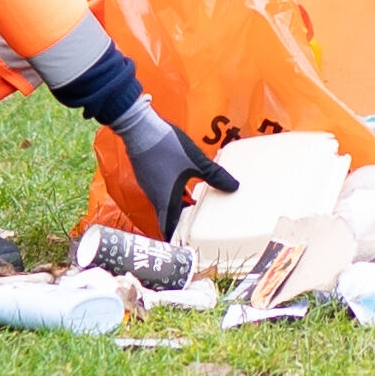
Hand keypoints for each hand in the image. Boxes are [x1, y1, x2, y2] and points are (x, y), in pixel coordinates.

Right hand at [120, 108, 241, 237]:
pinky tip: (182, 184)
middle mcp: (154, 196)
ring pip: (164, 202)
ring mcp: (148, 185)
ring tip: (194, 207)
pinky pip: (160, 190)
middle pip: (167, 216)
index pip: (169, 228)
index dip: (178, 239)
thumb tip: (234, 187)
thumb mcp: (196, 161)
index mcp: (165, 200)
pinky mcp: (146, 173)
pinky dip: (172, 193)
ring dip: (177, 206)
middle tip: (196, 227)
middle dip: (181, 222)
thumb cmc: (167, 148)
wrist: (139, 128)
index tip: (188, 247)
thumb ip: (215, 175)